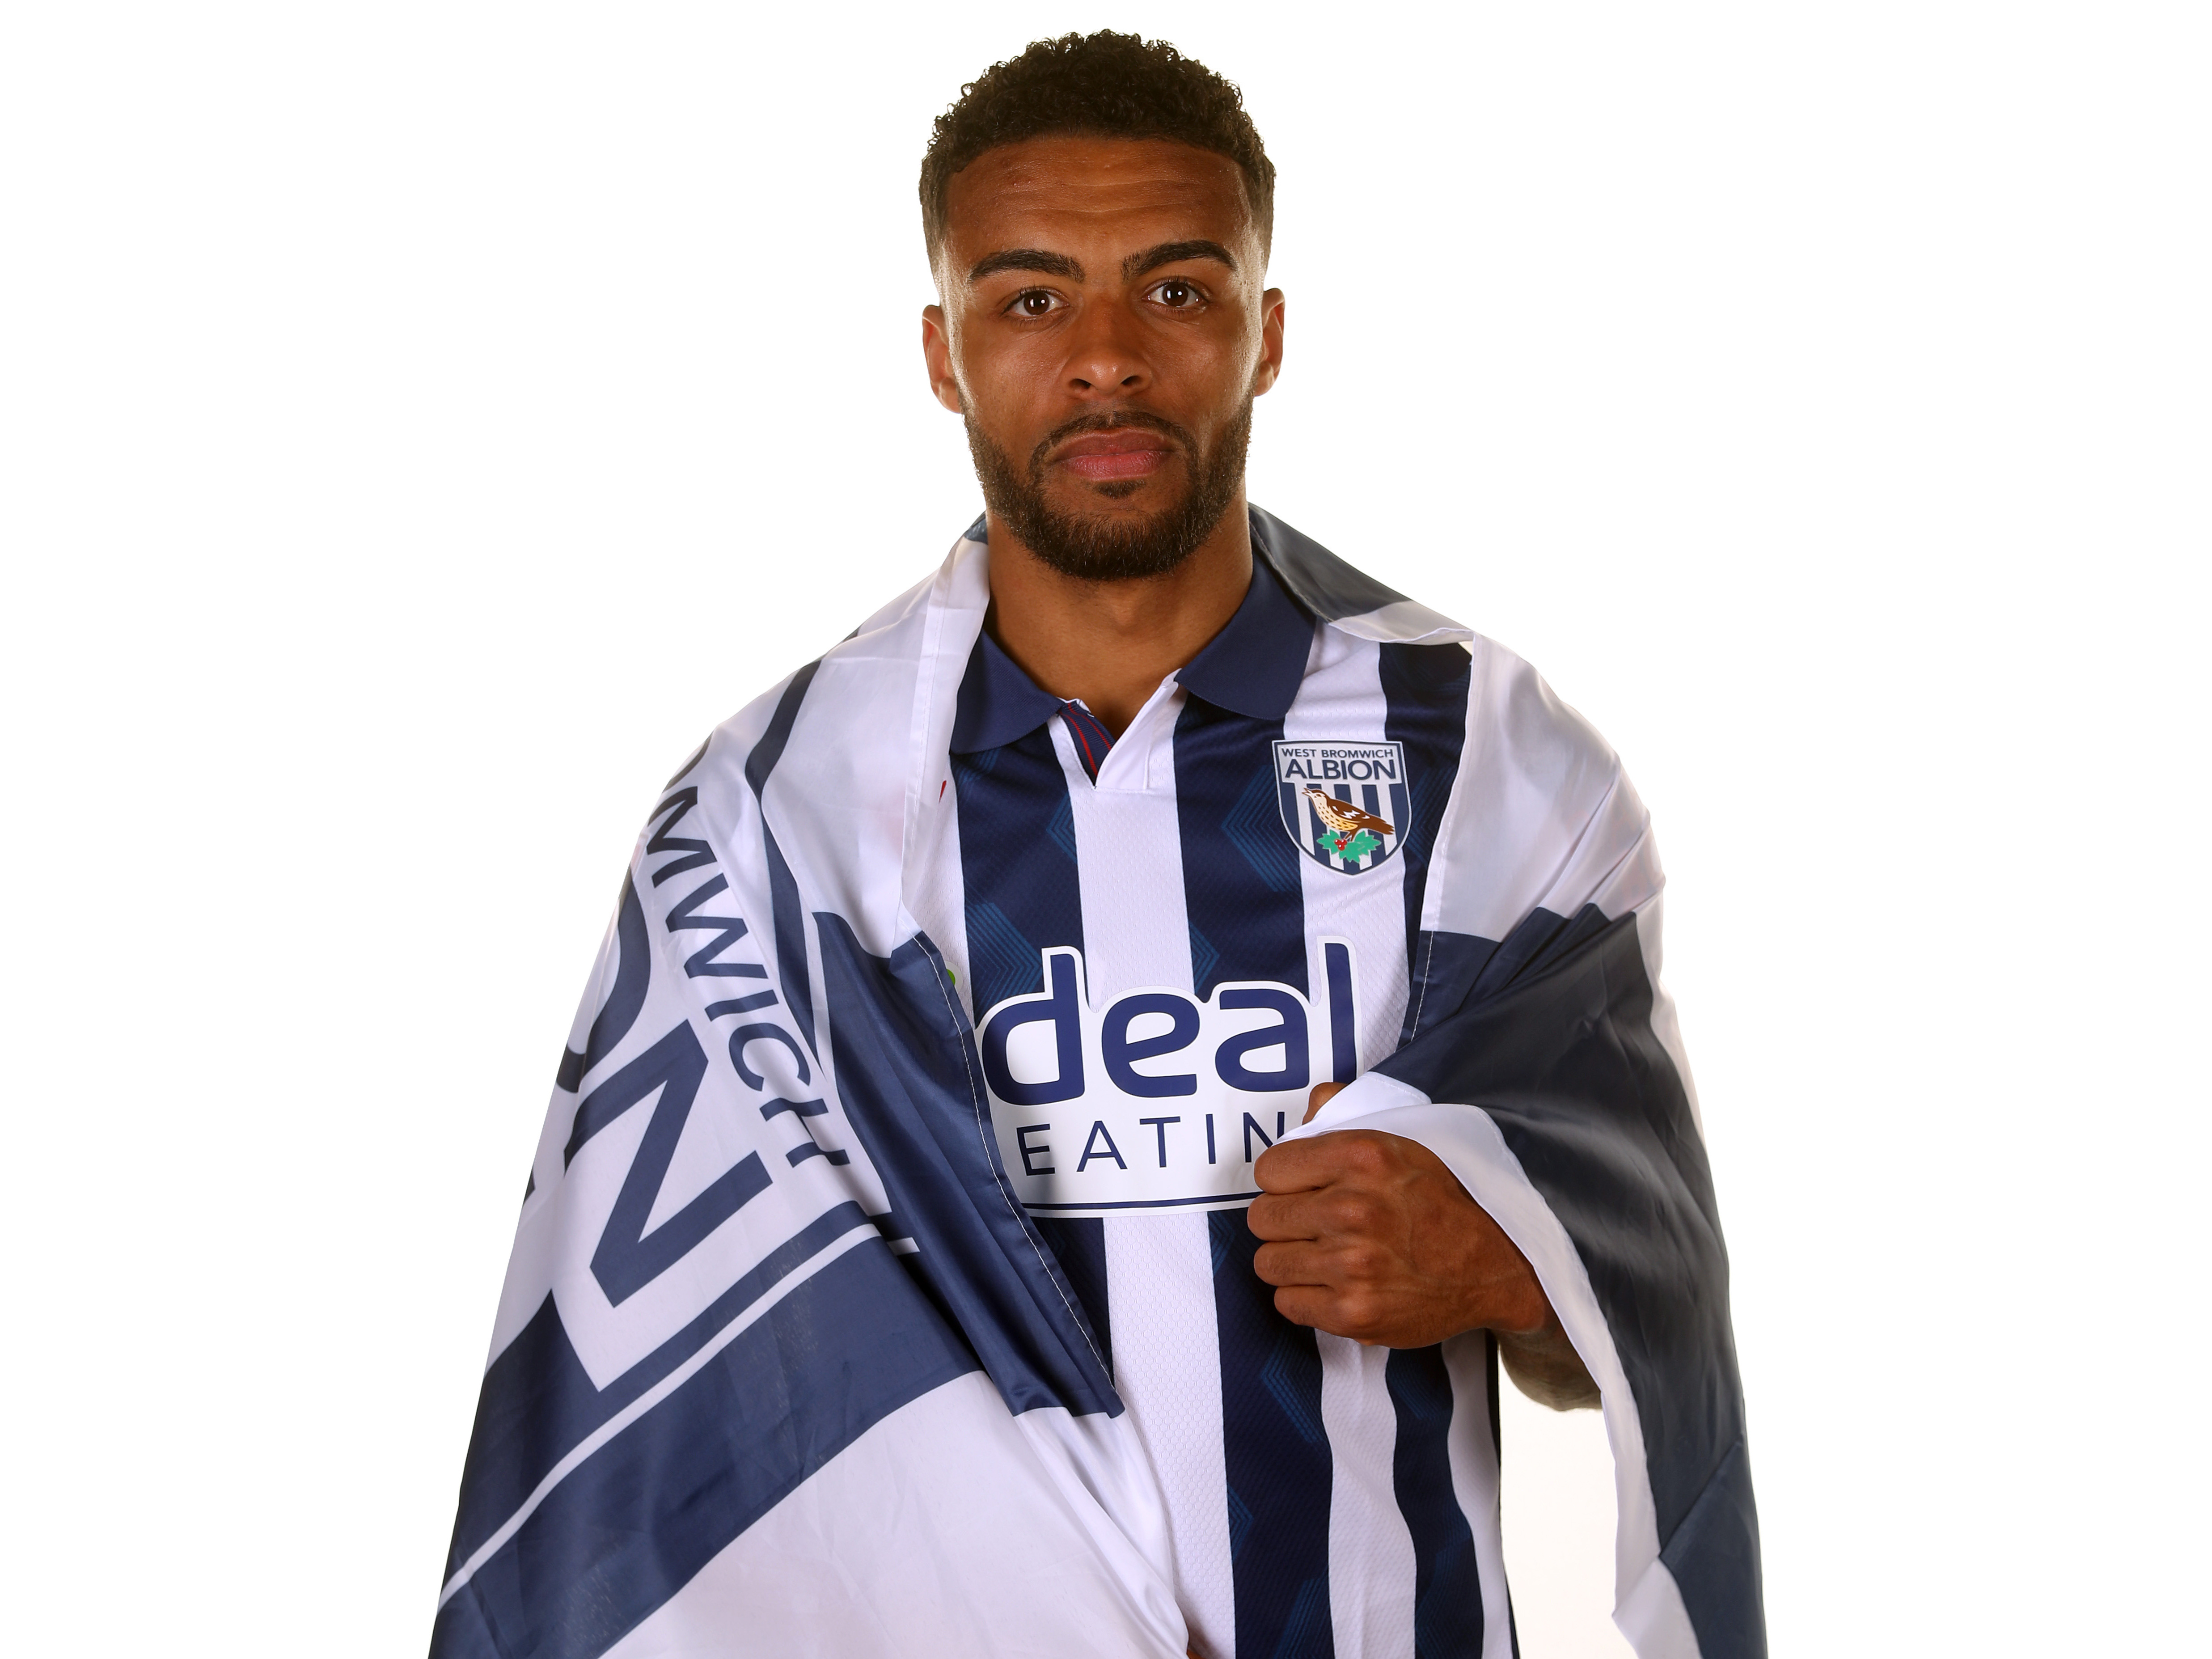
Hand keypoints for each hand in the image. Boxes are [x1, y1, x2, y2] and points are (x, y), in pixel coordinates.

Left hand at [1247, 1083, 1599, 1405]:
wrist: (1498, 1264)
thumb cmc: (1444, 1199)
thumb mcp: (1403, 1137)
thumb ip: (1344, 1113)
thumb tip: (1308, 1107)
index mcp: (1362, 1156)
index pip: (1270, 1168)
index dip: (1284, 1180)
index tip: (1304, 1188)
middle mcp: (1354, 1209)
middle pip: (1263, 1217)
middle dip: (1284, 1220)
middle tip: (1315, 1225)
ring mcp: (1353, 1265)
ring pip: (1269, 1262)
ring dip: (1291, 1259)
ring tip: (1325, 1254)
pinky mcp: (1354, 1312)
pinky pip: (1287, 1302)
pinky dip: (1305, 1296)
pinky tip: (1335, 1283)